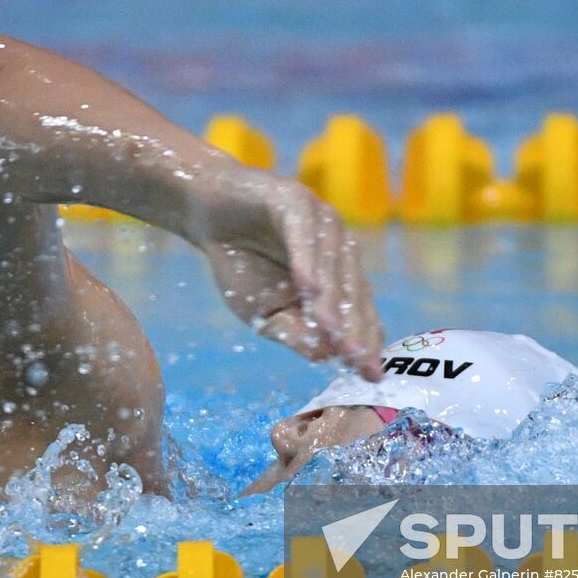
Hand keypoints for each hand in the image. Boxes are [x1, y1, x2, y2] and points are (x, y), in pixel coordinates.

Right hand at [199, 173, 383, 380]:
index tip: (371, 377)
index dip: (364, 343)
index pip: (358, 311)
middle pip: (351, 291)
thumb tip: (326, 356)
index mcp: (339, 274)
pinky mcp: (294, 200)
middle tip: (357, 360)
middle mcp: (338, 246)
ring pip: (330, 265)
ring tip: (333, 333)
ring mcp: (320, 220)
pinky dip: (306, 259)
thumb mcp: (265, 313)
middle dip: (354, 328)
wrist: (207, 213)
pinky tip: (307, 286)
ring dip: (331, 300)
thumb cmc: (242, 263)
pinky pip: (302, 234)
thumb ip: (296, 333)